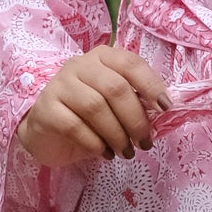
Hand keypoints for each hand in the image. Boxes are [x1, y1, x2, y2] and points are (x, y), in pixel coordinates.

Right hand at [15, 45, 170, 167]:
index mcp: (102, 58)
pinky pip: (74, 126)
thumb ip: (135, 101)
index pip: (130, 63)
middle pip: (115, 88)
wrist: (47, 132)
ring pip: (95, 107)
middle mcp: (79, 65)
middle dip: (135, 119)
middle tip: (144, 143)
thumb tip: (163, 112)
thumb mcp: (114, 105)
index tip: (166, 108)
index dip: (151, 84)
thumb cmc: (87, 117)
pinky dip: (95, 143)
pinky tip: (104, 153)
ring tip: (125, 152)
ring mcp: (59, 85)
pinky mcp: (45, 108)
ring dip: (116, 134)